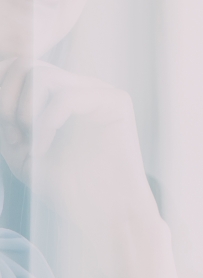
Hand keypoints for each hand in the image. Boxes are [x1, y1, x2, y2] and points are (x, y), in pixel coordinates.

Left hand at [0, 58, 179, 277]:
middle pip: (27, 65)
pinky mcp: (116, 102)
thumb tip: (2, 82)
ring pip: (44, 75)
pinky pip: (66, 97)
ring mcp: (98, 92)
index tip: (8, 134)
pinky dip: (46, 124)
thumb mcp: (19, 150)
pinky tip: (45, 150)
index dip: (0, 93)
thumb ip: (7, 118)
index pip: (17, 67)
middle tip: (15, 136)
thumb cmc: (65, 187)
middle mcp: (78, 87)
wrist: (103, 213)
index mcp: (56, 95)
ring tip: (32, 144)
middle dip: (7, 99)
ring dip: (26, 111)